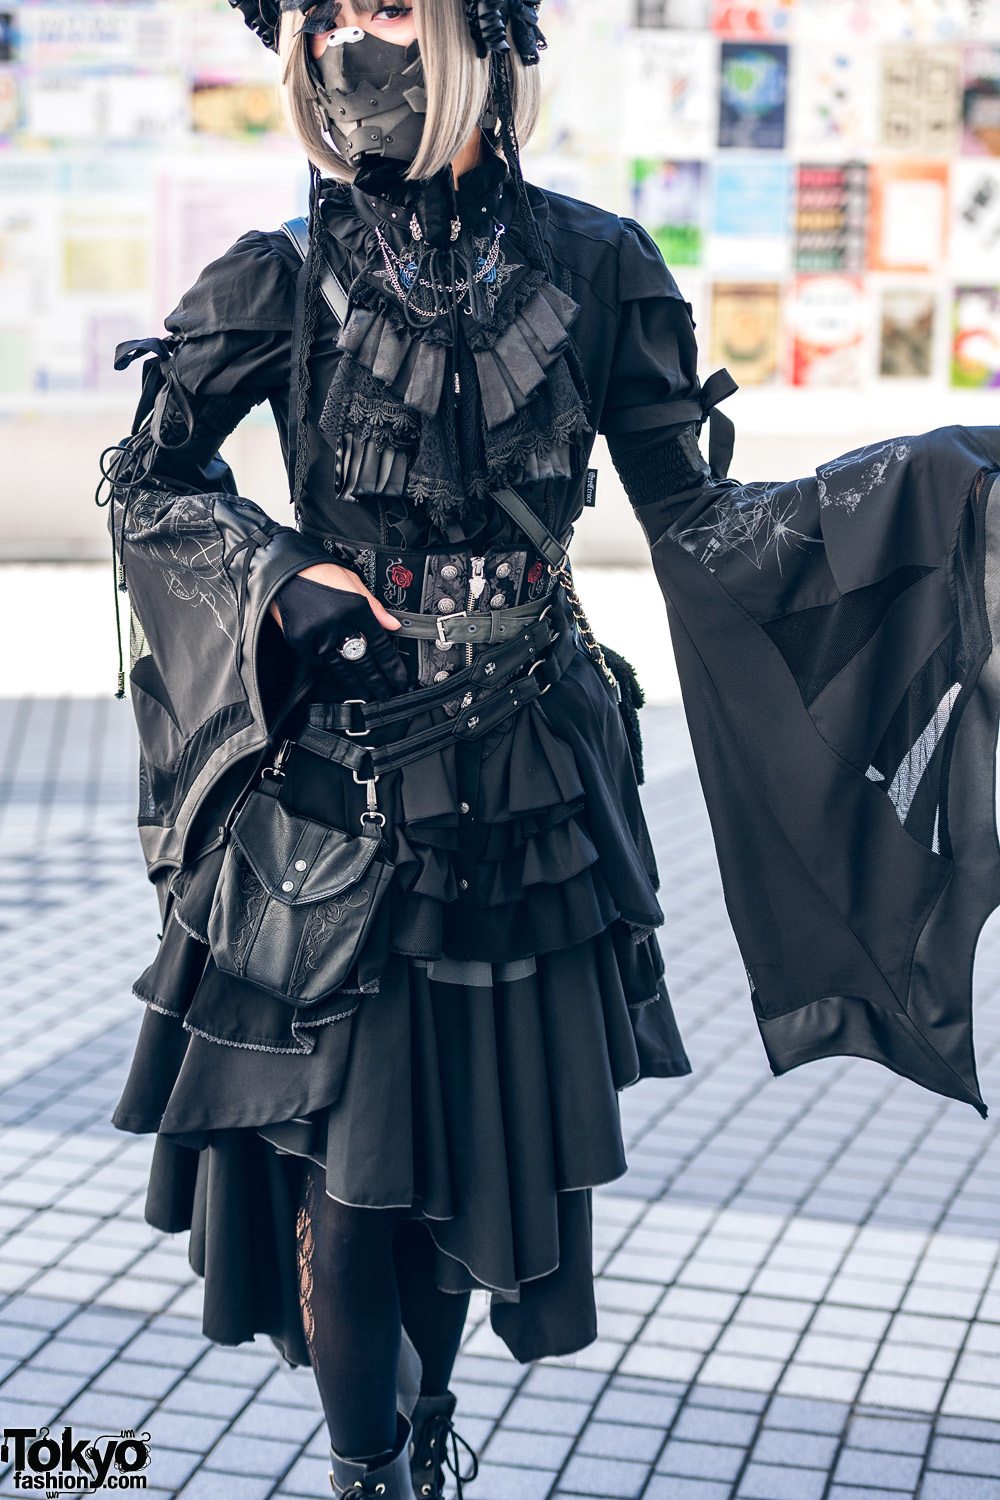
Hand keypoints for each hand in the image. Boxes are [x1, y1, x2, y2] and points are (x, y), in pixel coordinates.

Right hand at [273, 566, 407, 701]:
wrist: (284, 569)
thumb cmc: (319, 571)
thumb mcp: (352, 581)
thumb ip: (374, 606)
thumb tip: (393, 624)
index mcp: (355, 607)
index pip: (380, 643)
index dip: (391, 665)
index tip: (399, 678)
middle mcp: (339, 622)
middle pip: (363, 660)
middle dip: (376, 680)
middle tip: (384, 692)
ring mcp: (318, 633)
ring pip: (342, 666)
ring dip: (355, 683)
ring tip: (366, 693)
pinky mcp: (299, 640)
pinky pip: (319, 664)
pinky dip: (330, 675)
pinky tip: (339, 682)